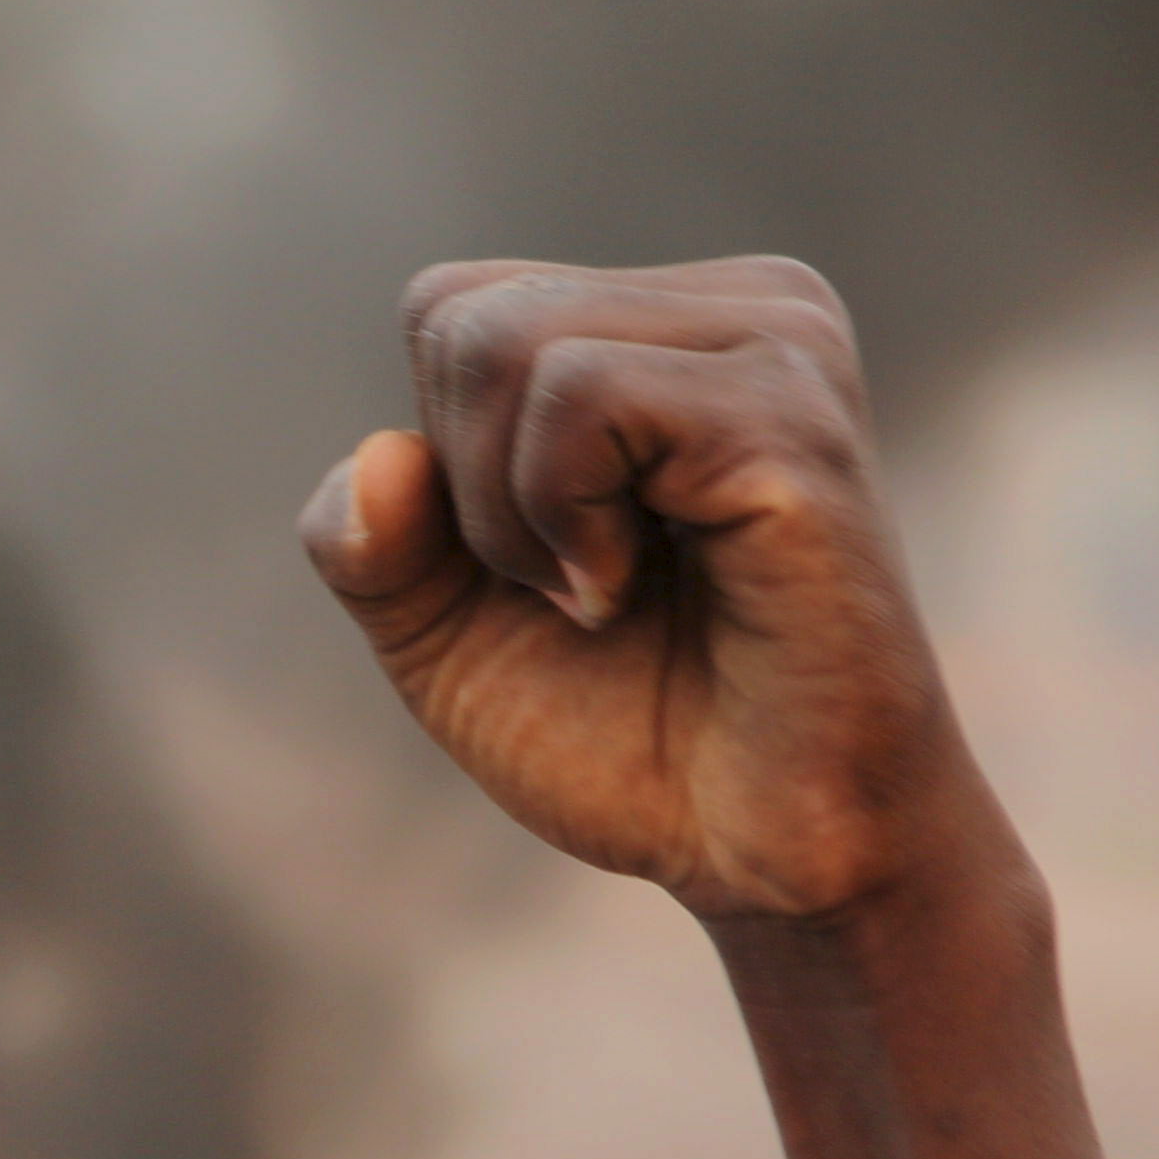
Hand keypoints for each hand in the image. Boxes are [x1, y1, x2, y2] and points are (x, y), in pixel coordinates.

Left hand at [300, 254, 1000, 927]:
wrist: (770, 852)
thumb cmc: (628, 732)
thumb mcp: (441, 628)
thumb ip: (368, 539)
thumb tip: (379, 456)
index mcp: (673, 323)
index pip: (453, 308)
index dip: (447, 462)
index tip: (545, 564)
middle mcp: (745, 306)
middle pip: (466, 319)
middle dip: (471, 493)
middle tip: (578, 592)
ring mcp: (781, 346)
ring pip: (511, 346)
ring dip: (514, 518)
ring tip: (608, 597)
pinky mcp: (790, 415)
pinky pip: (581, 398)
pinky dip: (561, 522)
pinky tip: (624, 594)